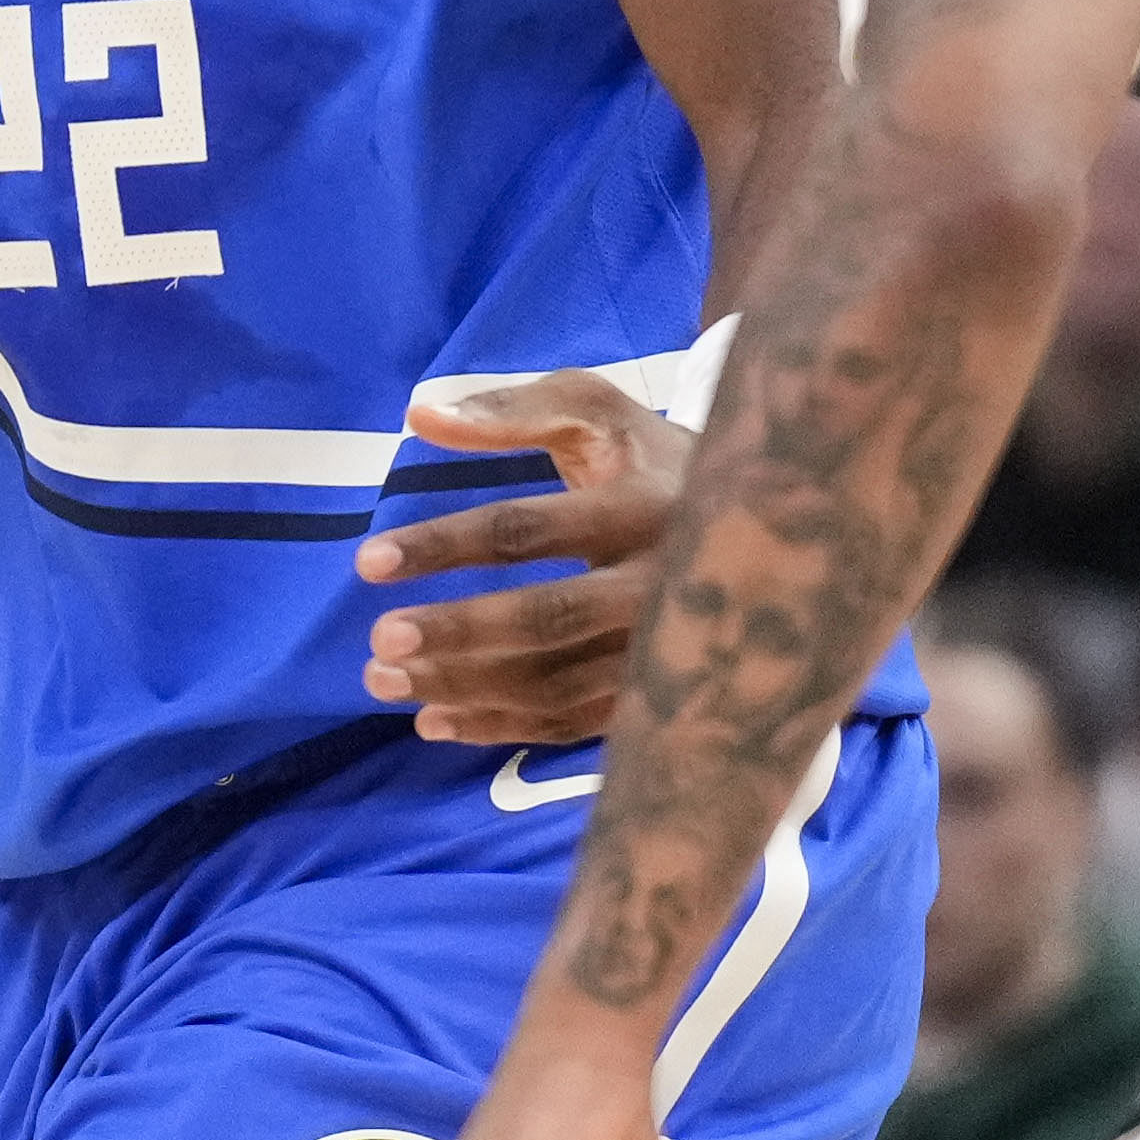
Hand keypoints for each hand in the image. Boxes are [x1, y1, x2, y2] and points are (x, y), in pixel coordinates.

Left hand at [358, 373, 693, 745]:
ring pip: (555, 683)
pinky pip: (573, 725)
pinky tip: (435, 721)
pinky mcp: (659, 695)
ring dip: (463, 687)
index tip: (369, 562)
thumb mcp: (596, 413)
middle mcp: (665, 586)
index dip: (446, 546)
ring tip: (384, 681)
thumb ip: (509, 411)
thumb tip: (417, 414)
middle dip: (457, 632)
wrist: (770, 528)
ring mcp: (665, 651)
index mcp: (645, 506)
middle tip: (379, 641)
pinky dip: (501, 728)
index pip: (529, 529)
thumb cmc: (652, 461)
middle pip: (548, 618)